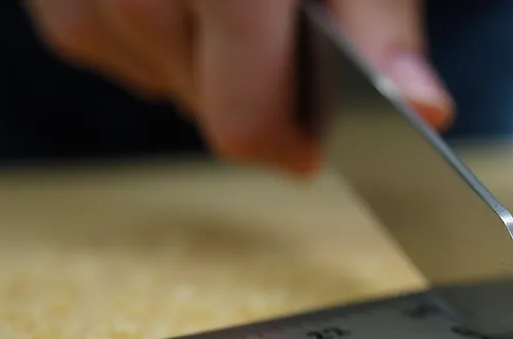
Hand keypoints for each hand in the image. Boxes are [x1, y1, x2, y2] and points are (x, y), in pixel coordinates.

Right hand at [24, 0, 453, 172]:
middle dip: (249, 87)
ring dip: (191, 56)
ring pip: (143, 69)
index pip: (242, 121)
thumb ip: (378, 21)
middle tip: (278, 29)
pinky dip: (137, 22)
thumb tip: (423, 111)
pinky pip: (90, 30)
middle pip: (196, 101)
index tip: (313, 142)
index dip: (288, 143)